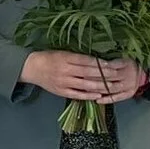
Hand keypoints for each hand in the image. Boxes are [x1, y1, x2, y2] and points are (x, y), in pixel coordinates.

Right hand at [20, 52, 145, 102]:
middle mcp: (66, 71)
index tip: (111, 64)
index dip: (99, 63)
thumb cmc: (49, 58)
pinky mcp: (61, 91)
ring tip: (111, 86)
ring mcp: (64, 82)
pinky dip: (88, 96)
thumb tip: (96, 59)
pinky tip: (98, 95)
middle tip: (117, 75)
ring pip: (85, 85)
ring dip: (100, 86)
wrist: (32, 68)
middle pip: (88, 73)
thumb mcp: (63, 52)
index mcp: (66, 59)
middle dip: (104, 75)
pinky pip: (77, 95)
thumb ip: (77, 56)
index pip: (86, 61)